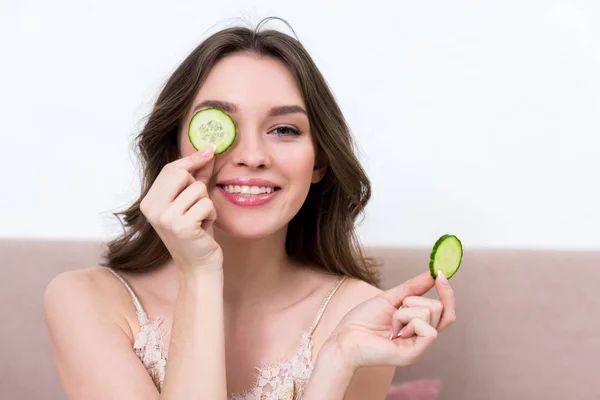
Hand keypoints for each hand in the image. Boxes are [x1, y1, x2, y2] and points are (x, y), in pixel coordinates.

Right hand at [140, 146, 221, 272]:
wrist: (198, 266)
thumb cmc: (197, 233)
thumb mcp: (192, 203)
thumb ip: (196, 178)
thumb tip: (207, 152)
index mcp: (149, 202)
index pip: (170, 169)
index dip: (192, 159)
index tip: (210, 150)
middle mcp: (152, 209)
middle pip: (182, 174)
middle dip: (197, 186)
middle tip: (197, 205)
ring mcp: (165, 218)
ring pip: (198, 189)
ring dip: (206, 205)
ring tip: (200, 221)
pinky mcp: (182, 226)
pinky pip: (207, 204)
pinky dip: (211, 216)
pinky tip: (204, 229)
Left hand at [325, 271, 455, 369]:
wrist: (345, 337)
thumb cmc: (363, 320)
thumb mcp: (391, 298)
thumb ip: (414, 287)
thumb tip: (434, 273)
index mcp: (418, 326)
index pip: (445, 310)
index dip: (446, 292)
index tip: (440, 273)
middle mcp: (422, 337)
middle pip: (439, 307)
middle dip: (413, 301)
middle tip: (394, 313)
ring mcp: (419, 347)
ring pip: (431, 313)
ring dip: (404, 312)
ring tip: (390, 325)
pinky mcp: (414, 354)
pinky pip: (428, 330)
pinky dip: (407, 321)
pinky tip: (394, 332)